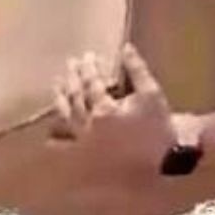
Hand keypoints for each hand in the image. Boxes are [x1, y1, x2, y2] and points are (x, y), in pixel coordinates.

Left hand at [48, 44, 186, 181]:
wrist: (163, 165)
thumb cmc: (160, 130)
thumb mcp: (153, 95)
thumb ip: (137, 70)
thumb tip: (126, 49)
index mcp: (105, 109)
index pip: (91, 82)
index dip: (89, 67)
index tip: (88, 56)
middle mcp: (89, 125)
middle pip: (75, 97)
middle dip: (73, 78)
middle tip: (71, 64)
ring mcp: (85, 143)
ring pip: (66, 117)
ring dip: (60, 99)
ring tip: (58, 86)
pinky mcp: (86, 158)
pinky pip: (66, 146)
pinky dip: (57, 136)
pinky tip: (52, 130)